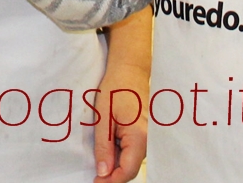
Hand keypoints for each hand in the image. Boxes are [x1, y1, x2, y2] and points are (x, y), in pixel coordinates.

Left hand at [92, 62, 148, 181]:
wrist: (129, 70)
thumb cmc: (115, 89)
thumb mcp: (103, 118)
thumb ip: (104, 148)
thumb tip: (103, 173)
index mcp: (140, 138)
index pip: (127, 172)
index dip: (111, 181)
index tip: (95, 182)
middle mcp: (149, 141)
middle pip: (130, 168)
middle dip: (112, 173)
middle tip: (93, 174)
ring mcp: (149, 138)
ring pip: (131, 160)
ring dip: (115, 162)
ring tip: (99, 154)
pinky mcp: (145, 134)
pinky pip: (132, 150)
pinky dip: (120, 152)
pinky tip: (108, 144)